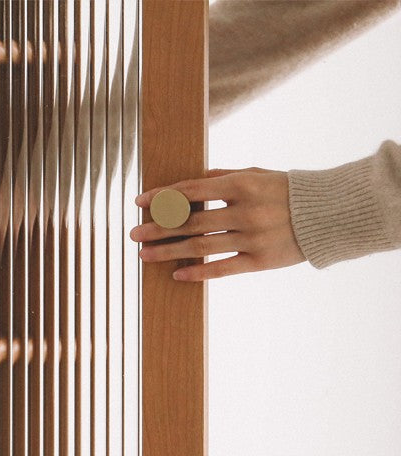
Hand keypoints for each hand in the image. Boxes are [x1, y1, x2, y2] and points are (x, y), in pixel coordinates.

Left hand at [130, 168, 304, 280]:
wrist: (330, 214)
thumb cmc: (287, 190)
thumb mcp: (257, 174)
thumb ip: (223, 176)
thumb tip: (190, 182)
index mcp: (241, 184)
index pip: (191, 190)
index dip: (162, 197)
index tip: (138, 203)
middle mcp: (244, 210)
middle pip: (190, 221)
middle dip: (158, 228)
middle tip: (133, 234)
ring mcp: (252, 237)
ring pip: (201, 246)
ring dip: (169, 251)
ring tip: (144, 255)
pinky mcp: (260, 260)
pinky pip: (222, 268)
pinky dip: (197, 272)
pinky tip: (176, 274)